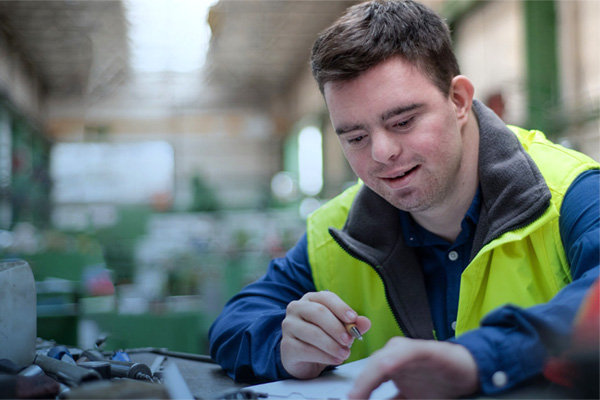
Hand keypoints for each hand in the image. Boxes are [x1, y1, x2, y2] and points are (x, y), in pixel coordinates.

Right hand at [280, 290, 370, 378]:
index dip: (340, 307)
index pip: (326, 297)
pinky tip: (335, 360)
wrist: (304, 359)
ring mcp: (289, 326)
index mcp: (310, 299)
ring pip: (312, 333)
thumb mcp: (340, 330)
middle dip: (336, 327)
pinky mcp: (286, 345)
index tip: (353, 318)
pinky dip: (324, 356)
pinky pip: (306, 350)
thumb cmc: (323, 338)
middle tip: (349, 340)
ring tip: (345, 353)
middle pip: (318, 313)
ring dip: (332, 345)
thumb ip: (352, 325)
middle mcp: (296, 308)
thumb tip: (365, 322)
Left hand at [348, 337, 478, 398]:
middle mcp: (396, 356)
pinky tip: (387, 366)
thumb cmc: (439, 384)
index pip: (367, 378)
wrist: (468, 373)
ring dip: (371, 376)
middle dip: (360, 385)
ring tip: (360, 392)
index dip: (358, 390)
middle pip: (371, 368)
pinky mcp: (427, 349)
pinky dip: (397, 358)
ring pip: (384, 359)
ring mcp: (410, 352)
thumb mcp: (410, 399)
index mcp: (390, 367)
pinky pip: (409, 352)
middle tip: (353, 399)